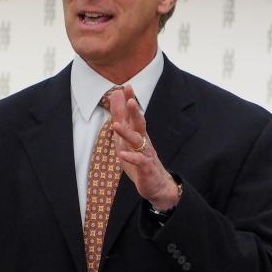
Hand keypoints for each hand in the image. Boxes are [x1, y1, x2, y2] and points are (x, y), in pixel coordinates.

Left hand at [109, 85, 180, 210]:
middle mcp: (143, 141)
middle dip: (134, 111)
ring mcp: (145, 153)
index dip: (130, 101)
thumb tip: (116, 97)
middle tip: (131, 98)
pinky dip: (130, 157)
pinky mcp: (146, 167)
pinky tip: (122, 154)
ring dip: (127, 132)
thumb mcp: (126, 138)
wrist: (156, 184)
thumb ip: (121, 118)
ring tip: (116, 125)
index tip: (126, 86)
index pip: (133, 114)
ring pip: (137, 141)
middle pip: (139, 123)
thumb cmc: (139, 159)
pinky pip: (138, 161)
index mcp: (138, 133)